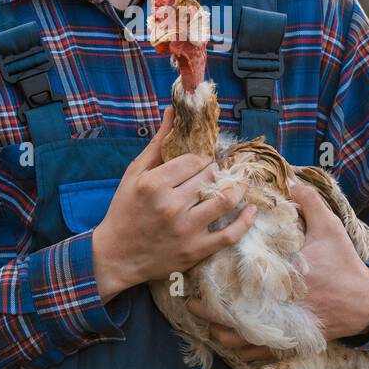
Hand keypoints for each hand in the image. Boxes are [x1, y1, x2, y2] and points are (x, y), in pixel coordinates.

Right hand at [92, 105, 258, 301]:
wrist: (117, 256)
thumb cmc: (124, 211)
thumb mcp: (134, 174)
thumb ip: (156, 144)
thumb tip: (172, 112)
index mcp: (154, 184)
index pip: (193, 160)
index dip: (201, 159)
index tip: (201, 162)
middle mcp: (171, 205)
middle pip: (209, 177)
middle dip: (216, 171)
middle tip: (217, 171)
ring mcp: (185, 229)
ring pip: (225, 201)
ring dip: (237, 187)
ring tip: (239, 182)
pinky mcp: (195, 250)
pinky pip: (230, 234)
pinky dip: (245, 221)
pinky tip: (251, 210)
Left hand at [183, 180, 368, 356]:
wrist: (366, 302)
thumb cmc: (345, 264)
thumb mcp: (330, 228)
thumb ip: (310, 203)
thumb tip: (292, 181)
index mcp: (281, 275)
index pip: (242, 277)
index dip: (217, 275)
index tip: (200, 267)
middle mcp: (278, 304)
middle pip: (232, 314)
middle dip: (208, 309)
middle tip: (190, 300)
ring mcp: (283, 326)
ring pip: (241, 338)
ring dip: (220, 332)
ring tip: (204, 323)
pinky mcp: (291, 340)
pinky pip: (259, 352)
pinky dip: (241, 350)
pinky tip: (230, 342)